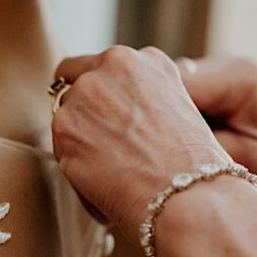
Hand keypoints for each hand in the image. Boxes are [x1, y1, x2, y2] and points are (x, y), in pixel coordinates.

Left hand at [52, 46, 229, 243]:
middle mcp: (113, 65)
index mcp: (147, 60)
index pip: (104, 68)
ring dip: (80, 147)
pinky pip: (62, 153)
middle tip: (109, 154)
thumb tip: (117, 118)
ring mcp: (85, 94)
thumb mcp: (181, 113)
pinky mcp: (65, 127)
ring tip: (114, 176)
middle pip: (76, 86)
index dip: (106, 101)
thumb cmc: (195, 171)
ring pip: (66, 121)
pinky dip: (78, 176)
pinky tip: (107, 188)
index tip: (115, 126)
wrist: (187, 196)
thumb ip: (145, 102)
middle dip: (86, 118)